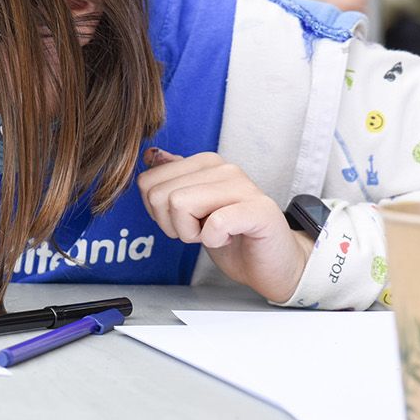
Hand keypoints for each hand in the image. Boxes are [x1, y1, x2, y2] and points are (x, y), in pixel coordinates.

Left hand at [138, 149, 313, 302]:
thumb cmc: (231, 237)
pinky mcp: (259, 210)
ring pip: (180, 204)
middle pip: (160, 195)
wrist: (271, 265)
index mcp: (205, 162)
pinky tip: (228, 239)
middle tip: (201, 231)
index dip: (156, 212)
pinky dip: (213, 240)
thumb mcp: (192, 208)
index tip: (185, 221)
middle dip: (172, 224)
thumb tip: (150, 155)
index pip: (148, 181)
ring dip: (191, 232)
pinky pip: (214, 223)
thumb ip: (173, 180)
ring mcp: (244, 186)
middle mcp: (224, 168)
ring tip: (215, 234)